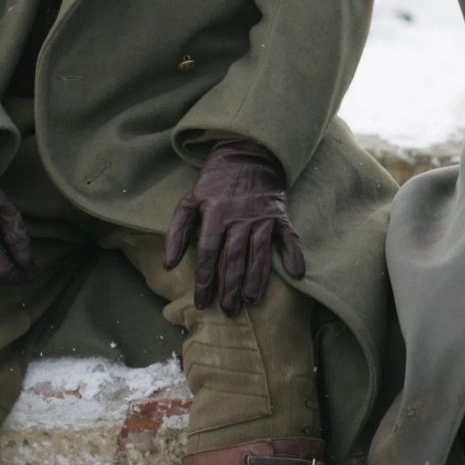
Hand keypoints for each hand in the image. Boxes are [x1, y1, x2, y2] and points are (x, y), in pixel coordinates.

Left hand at [162, 139, 305, 315]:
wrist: (247, 153)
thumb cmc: (215, 181)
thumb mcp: (189, 200)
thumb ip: (177, 232)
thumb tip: (168, 265)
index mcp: (215, 214)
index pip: (209, 253)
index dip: (205, 280)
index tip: (201, 303)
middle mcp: (240, 218)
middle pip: (235, 259)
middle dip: (230, 287)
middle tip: (228, 311)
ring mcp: (263, 217)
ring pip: (260, 254)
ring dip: (257, 279)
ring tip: (252, 301)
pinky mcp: (280, 215)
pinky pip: (289, 238)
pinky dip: (294, 255)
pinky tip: (297, 275)